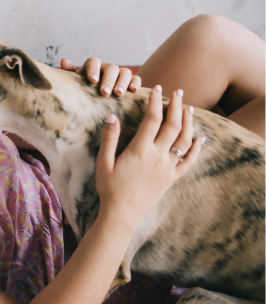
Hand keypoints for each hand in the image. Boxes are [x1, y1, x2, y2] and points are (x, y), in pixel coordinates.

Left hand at [60, 57, 140, 95]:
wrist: (100, 100)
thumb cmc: (85, 92)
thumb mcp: (77, 84)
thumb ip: (70, 73)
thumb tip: (63, 60)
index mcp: (93, 68)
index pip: (93, 62)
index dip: (93, 69)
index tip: (92, 80)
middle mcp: (107, 69)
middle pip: (111, 67)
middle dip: (108, 79)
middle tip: (104, 92)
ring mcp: (120, 74)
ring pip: (125, 72)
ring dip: (122, 82)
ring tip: (118, 94)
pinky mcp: (131, 81)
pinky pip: (136, 78)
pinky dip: (135, 83)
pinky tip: (133, 91)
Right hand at [95, 85, 203, 226]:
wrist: (122, 213)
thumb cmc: (109, 188)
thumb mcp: (103, 162)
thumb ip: (109, 138)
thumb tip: (112, 116)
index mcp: (140, 150)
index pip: (152, 119)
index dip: (156, 101)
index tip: (156, 89)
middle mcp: (158, 156)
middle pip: (173, 125)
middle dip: (177, 106)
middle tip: (178, 92)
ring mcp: (167, 167)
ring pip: (185, 140)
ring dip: (189, 122)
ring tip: (189, 109)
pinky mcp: (172, 178)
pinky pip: (189, 161)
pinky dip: (197, 148)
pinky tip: (200, 138)